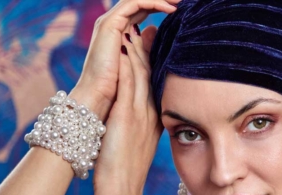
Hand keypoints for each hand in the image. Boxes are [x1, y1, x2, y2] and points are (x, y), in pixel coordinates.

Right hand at [70, 0, 179, 119]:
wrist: (99, 98)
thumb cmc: (117, 90)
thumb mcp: (138, 65)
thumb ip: (146, 49)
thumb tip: (155, 32)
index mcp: (119, 32)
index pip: (141, 11)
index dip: (159, 7)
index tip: (180, 10)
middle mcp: (113, 24)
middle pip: (140, 2)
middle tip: (182, 1)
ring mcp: (110, 23)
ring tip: (179, 2)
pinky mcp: (110, 25)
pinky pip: (134, 4)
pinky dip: (153, 3)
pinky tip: (169, 9)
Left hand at [93, 19, 168, 194]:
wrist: (122, 191)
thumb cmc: (127, 173)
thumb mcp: (139, 147)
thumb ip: (142, 127)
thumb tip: (138, 118)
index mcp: (155, 122)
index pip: (157, 86)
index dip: (157, 63)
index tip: (156, 46)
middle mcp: (151, 115)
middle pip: (153, 76)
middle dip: (152, 51)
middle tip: (151, 28)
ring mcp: (140, 115)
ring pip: (143, 76)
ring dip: (140, 51)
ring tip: (138, 29)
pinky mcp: (126, 118)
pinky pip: (129, 85)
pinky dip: (128, 65)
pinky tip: (126, 48)